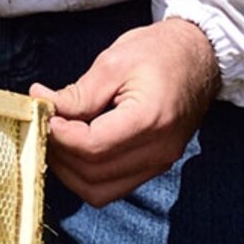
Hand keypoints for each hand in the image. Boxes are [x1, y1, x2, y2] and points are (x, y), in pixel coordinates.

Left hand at [29, 17, 220, 206]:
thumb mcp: (114, 62)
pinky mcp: (156, 165)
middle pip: (93, 174)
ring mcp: (160, 162)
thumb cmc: (160, 52)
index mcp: (150, 119)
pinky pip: (113, 186)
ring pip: (100, 191)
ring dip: (71, 172)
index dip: (61, 136)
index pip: (93, 147)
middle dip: (61, 154)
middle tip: (45, 126)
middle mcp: (159, 150)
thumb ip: (78, 93)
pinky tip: (77, 148)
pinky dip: (88, 175)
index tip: (46, 116)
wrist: (200, 56)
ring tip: (58, 139)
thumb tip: (43, 105)